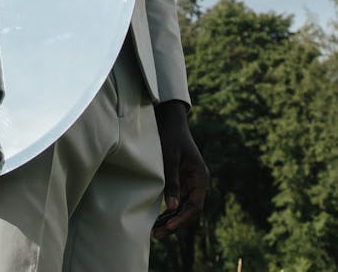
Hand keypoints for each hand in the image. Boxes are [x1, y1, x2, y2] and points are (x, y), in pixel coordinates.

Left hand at [152, 100, 207, 237]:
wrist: (170, 120)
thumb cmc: (171, 137)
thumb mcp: (170, 158)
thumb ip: (171, 181)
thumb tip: (171, 207)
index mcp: (200, 177)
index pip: (194, 205)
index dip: (182, 218)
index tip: (168, 226)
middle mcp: (198, 182)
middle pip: (188, 209)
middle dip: (173, 222)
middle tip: (156, 234)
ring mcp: (190, 182)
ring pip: (182, 206)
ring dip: (170, 218)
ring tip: (154, 231)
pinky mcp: (182, 180)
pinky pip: (177, 200)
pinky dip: (168, 209)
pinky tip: (156, 218)